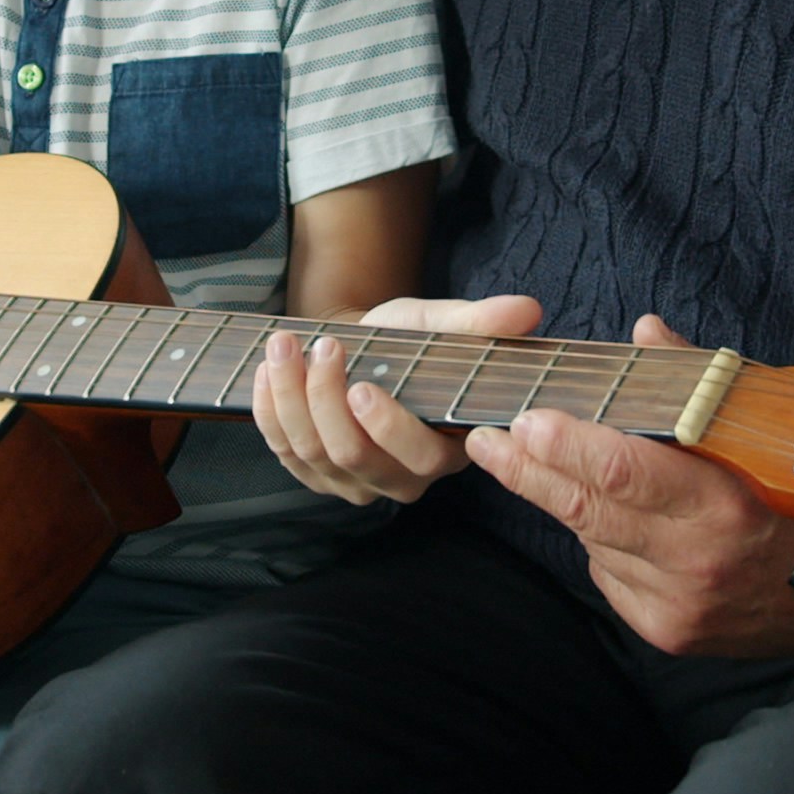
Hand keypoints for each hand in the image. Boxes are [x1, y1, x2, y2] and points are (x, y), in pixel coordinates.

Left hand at [249, 294, 538, 504]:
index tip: (363, 386)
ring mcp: (352, 483)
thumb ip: (476, 323)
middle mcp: (399, 479)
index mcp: (443, 449)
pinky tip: (266, 372)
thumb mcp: (439, 326)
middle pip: (354, 455)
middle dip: (325, 399)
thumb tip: (527, 310)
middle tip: (321, 345)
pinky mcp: (312, 476)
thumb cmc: (404, 342)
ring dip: (290, 395)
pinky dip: (268, 409)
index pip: (419, 455)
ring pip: (312, 452)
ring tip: (285, 345)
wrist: (359, 349)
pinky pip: (282, 451)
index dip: (388, 428)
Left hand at [464, 313, 793, 656]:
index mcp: (726, 502)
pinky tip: (611, 519)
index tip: (526, 419)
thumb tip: (644, 332)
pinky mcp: (665, 630)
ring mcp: (678, 602)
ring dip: (564, 500)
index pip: (625, 470)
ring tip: (532, 463)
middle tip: (488, 439)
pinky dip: (601, 541)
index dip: (568, 445)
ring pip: (594, 539)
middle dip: (530, 470)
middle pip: (591, 508)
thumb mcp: (759, 430)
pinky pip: (609, 573)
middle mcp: (697, 559)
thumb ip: (698, 383)